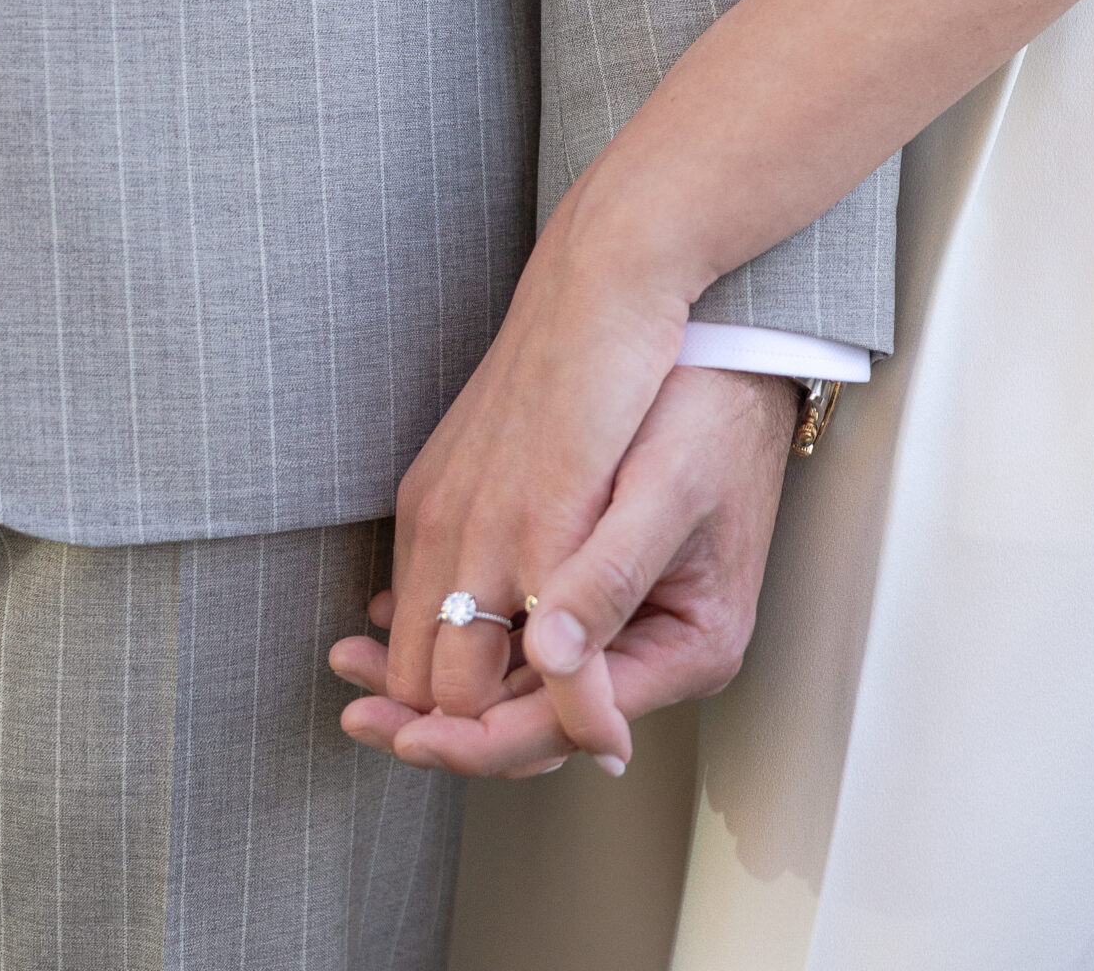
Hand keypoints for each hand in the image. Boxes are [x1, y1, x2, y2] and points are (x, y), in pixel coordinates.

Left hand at [330, 363, 793, 776]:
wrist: (738, 351)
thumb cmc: (712, 411)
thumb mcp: (666, 489)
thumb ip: (610, 579)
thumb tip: (551, 657)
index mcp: (687, 648)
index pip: (561, 727)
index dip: (475, 741)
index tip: (402, 736)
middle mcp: (657, 650)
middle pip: (532, 716)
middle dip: (443, 721)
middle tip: (356, 714)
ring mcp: (628, 618)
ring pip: (521, 678)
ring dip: (442, 676)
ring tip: (359, 663)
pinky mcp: (599, 580)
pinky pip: (522, 628)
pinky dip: (461, 627)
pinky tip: (404, 609)